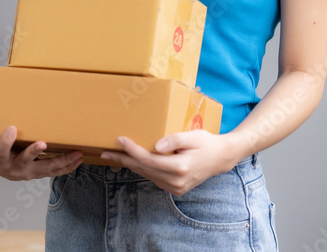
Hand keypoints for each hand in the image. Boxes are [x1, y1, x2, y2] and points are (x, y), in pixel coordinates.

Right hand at [0, 123, 81, 180]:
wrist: (6, 172)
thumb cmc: (0, 154)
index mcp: (2, 160)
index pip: (1, 152)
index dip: (5, 141)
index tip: (12, 128)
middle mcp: (16, 169)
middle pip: (26, 161)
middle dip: (34, 152)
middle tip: (43, 143)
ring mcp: (30, 173)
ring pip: (47, 168)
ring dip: (62, 161)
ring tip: (76, 153)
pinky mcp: (41, 174)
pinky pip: (56, 172)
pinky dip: (68, 167)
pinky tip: (79, 160)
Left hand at [100, 131, 236, 195]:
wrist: (220, 158)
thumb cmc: (206, 143)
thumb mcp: (193, 136)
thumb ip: (175, 140)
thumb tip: (156, 145)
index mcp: (180, 168)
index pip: (149, 159)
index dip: (132, 150)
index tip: (120, 140)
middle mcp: (176, 181)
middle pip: (144, 169)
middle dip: (124, 159)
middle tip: (105, 152)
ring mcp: (175, 188)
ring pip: (147, 175)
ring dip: (131, 165)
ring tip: (114, 155)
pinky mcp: (175, 189)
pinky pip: (154, 178)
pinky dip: (142, 169)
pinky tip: (133, 162)